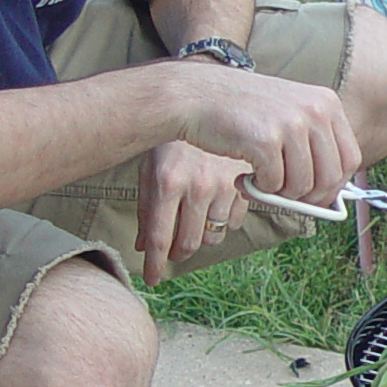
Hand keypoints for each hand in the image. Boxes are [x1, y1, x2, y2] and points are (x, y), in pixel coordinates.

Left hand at [136, 141, 250, 281]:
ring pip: (213, 236)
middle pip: (188, 243)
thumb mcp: (151, 167)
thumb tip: (142, 246)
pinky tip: (214, 206)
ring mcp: (223, 186)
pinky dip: (223, 221)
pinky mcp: (243, 186)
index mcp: (167, 181)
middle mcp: (196, 186)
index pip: (160, 237)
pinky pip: (234, 222)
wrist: (209, 107)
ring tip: (194, 223)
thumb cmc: (173, 141)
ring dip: (202, 237)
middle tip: (172, 250)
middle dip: (178, 252)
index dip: (155, 265)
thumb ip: (145, 207)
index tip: (152, 279)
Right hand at [164, 64, 360, 209]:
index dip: (335, 186)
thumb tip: (332, 194)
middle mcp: (314, 110)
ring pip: (302, 186)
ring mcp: (291, 124)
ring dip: (279, 194)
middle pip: (331, 178)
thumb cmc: (240, 111)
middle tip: (284, 197)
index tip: (316, 197)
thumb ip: (313, 145)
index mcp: (326, 102)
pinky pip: (274, 184)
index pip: (351, 159)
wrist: (194, 94)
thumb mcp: (288, 114)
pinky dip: (258, 189)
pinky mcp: (266, 140)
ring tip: (257, 181)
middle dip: (309, 198)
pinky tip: (242, 176)